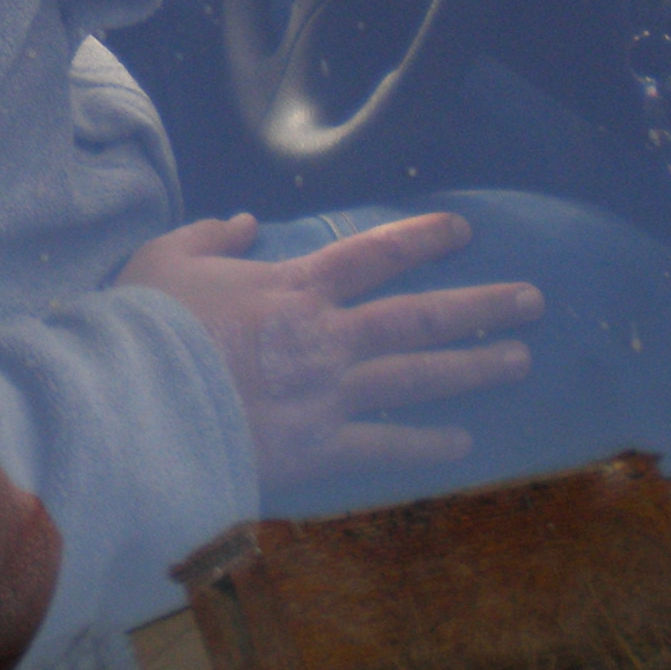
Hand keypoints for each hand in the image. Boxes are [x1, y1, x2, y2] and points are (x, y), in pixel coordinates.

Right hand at [115, 210, 541, 492]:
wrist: (139, 401)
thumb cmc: (147, 325)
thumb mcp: (168, 256)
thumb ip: (212, 235)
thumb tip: (246, 223)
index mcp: (295, 286)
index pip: (373, 253)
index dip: (422, 238)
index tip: (464, 231)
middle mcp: (329, 336)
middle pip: (420, 315)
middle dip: (481, 306)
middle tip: (531, 301)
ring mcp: (331, 393)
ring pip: (419, 375)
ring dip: (473, 366)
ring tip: (519, 359)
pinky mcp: (322, 447)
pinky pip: (387, 444)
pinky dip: (427, 445)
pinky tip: (462, 444)